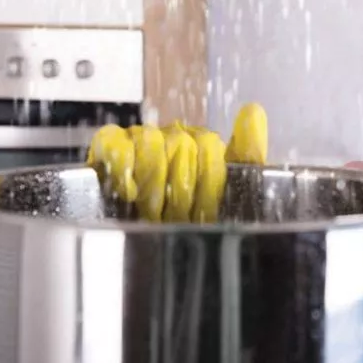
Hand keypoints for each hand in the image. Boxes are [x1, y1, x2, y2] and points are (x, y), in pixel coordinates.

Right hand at [85, 102, 267, 222]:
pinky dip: (122, 166)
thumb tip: (252, 111)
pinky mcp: (110, 145)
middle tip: (178, 218)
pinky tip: (128, 191)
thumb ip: (246, 153)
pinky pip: (114, 142)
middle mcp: (172, 137)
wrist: (153, 252)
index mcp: (201, 145)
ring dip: (152, 184)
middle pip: (181, 145)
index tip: (204, 212)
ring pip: (150, 142)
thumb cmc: (192, 224)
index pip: (209, 146)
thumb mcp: (230, 193)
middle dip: (180, 191)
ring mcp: (140, 138)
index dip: (207, 184)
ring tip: (153, 212)